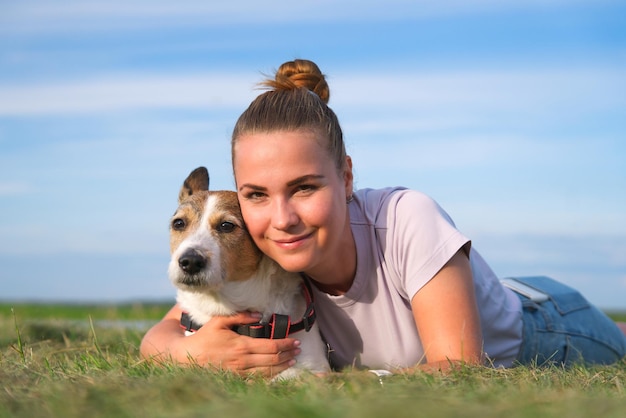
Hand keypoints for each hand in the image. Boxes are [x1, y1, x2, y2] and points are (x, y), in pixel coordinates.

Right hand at [168, 311, 301, 377]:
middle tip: (298, 350)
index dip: (286, 344)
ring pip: (268, 373)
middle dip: (289, 354)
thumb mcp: (219, 322)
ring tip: (292, 360)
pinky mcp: (235, 381)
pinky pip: (257, 382)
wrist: (187, 358)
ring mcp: (240, 373)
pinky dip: (269, 378)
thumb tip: (258, 314)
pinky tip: (276, 373)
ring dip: (283, 366)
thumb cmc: (203, 338)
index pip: (271, 346)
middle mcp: (243, 361)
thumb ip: (240, 316)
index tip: (295, 341)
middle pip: (274, 360)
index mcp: (242, 346)